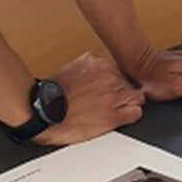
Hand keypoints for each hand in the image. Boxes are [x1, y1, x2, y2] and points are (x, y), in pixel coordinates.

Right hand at [30, 52, 144, 145]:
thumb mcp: (72, 66)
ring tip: (116, 111)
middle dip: (124, 93)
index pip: (121, 73)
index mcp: (101, 65)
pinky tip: (121, 118)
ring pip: (137, 98)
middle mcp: (110, 78)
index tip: (110, 91)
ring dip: (128, 104)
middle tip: (113, 102)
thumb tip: (96, 63)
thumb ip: (89, 64)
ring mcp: (113, 97)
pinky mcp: (112, 117)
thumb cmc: (54, 93)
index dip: (116, 84)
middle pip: (131, 85)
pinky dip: (131, 115)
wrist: (44, 111)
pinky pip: (135, 113)